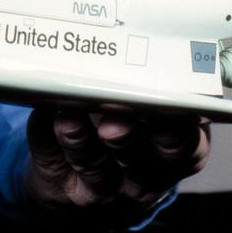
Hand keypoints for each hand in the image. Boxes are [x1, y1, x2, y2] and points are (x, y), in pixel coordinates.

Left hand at [23, 103, 209, 219]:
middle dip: (128, 139)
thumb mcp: (150, 118)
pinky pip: (50, 161)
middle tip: (114, 122)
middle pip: (141, 164)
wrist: (81, 183)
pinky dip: (44, 135)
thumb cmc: (126, 131)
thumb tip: (129, 42)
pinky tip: (42, 114)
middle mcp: (142, 180)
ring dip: (81, 142)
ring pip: (94, 171)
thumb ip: (148, 90)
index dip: (182, 136)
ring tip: (68, 119)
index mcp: (173, 156)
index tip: (173, 112)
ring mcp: (101, 190)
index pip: (189, 151)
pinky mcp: (60, 188)